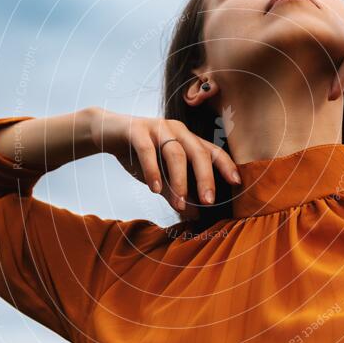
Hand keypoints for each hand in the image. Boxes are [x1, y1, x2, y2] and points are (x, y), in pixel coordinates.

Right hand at [88, 108, 240, 219]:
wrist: (106, 132)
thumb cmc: (139, 154)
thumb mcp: (161, 175)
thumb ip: (176, 191)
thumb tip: (194, 214)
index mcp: (187, 139)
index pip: (212, 150)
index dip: (226, 165)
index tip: (237, 183)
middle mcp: (177, 130)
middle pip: (198, 152)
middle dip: (206, 178)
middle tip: (209, 201)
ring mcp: (157, 128)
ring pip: (175, 153)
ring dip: (179, 180)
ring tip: (180, 203)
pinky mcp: (136, 130)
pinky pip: (147, 150)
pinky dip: (153, 171)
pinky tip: (155, 189)